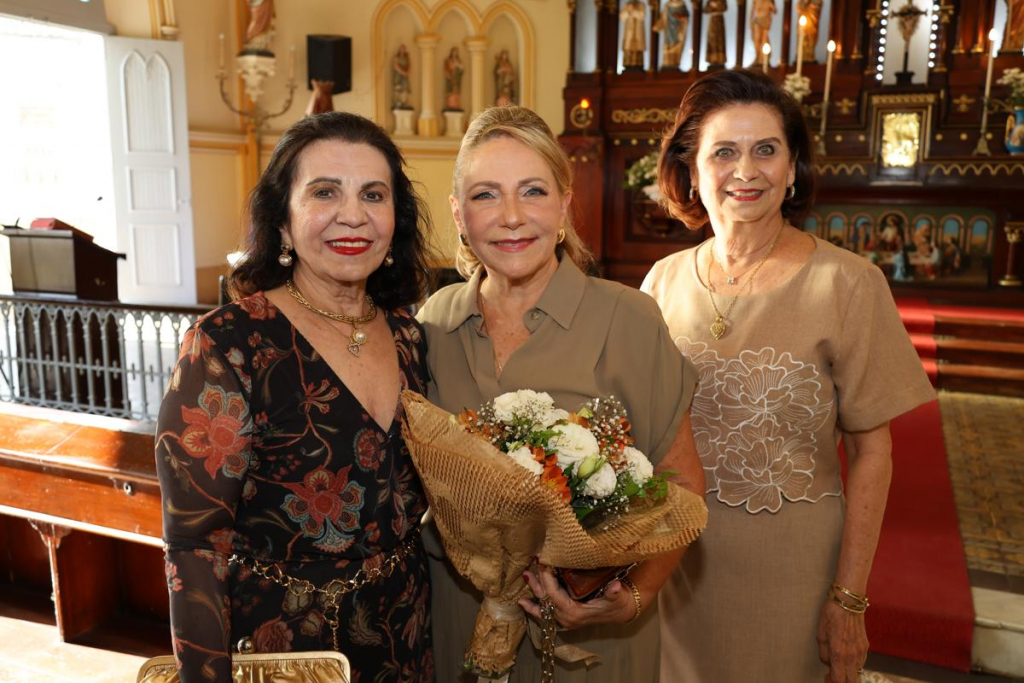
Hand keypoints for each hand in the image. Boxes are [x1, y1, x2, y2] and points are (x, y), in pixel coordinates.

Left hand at [518, 564, 635, 629]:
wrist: (621, 611)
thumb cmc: (618, 602)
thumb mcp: (618, 597)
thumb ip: (614, 593)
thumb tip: (615, 587)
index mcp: (575, 612)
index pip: (554, 594)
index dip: (547, 578)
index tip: (543, 562)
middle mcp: (566, 618)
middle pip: (545, 599)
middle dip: (536, 583)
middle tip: (529, 567)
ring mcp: (564, 619)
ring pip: (542, 607)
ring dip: (533, 592)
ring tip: (525, 577)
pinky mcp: (564, 616)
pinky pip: (545, 613)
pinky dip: (534, 608)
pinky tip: (523, 602)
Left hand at [816, 598, 868, 682]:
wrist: (849, 602)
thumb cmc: (831, 615)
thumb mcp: (820, 634)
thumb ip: (824, 653)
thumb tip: (828, 663)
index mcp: (838, 654)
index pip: (839, 680)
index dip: (832, 681)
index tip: (826, 677)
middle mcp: (852, 656)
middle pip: (851, 681)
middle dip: (842, 680)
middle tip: (833, 674)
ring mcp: (861, 651)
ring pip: (857, 672)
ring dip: (849, 673)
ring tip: (839, 665)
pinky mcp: (866, 646)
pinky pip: (861, 662)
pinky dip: (854, 664)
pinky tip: (847, 657)